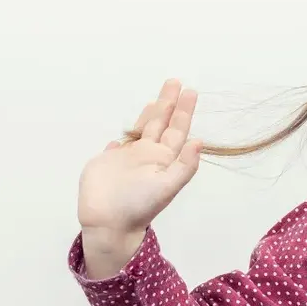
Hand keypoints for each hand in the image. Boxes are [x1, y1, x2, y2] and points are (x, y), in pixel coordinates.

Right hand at [77, 78, 202, 276]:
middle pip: (161, 124)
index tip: (190, 91)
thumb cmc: (139, 205)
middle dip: (168, 104)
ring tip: (157, 100)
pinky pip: (118, 147)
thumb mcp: (167, 186)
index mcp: (164, 159)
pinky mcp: (107, 163)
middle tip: (175, 82)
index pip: (177, 130)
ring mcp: (128, 159)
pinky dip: (122, 140)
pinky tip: (125, 135)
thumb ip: (184, 165)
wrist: (109, 223)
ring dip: (149, 115)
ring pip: (141, 131)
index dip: (183, 111)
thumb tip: (199, 141)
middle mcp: (148, 156)